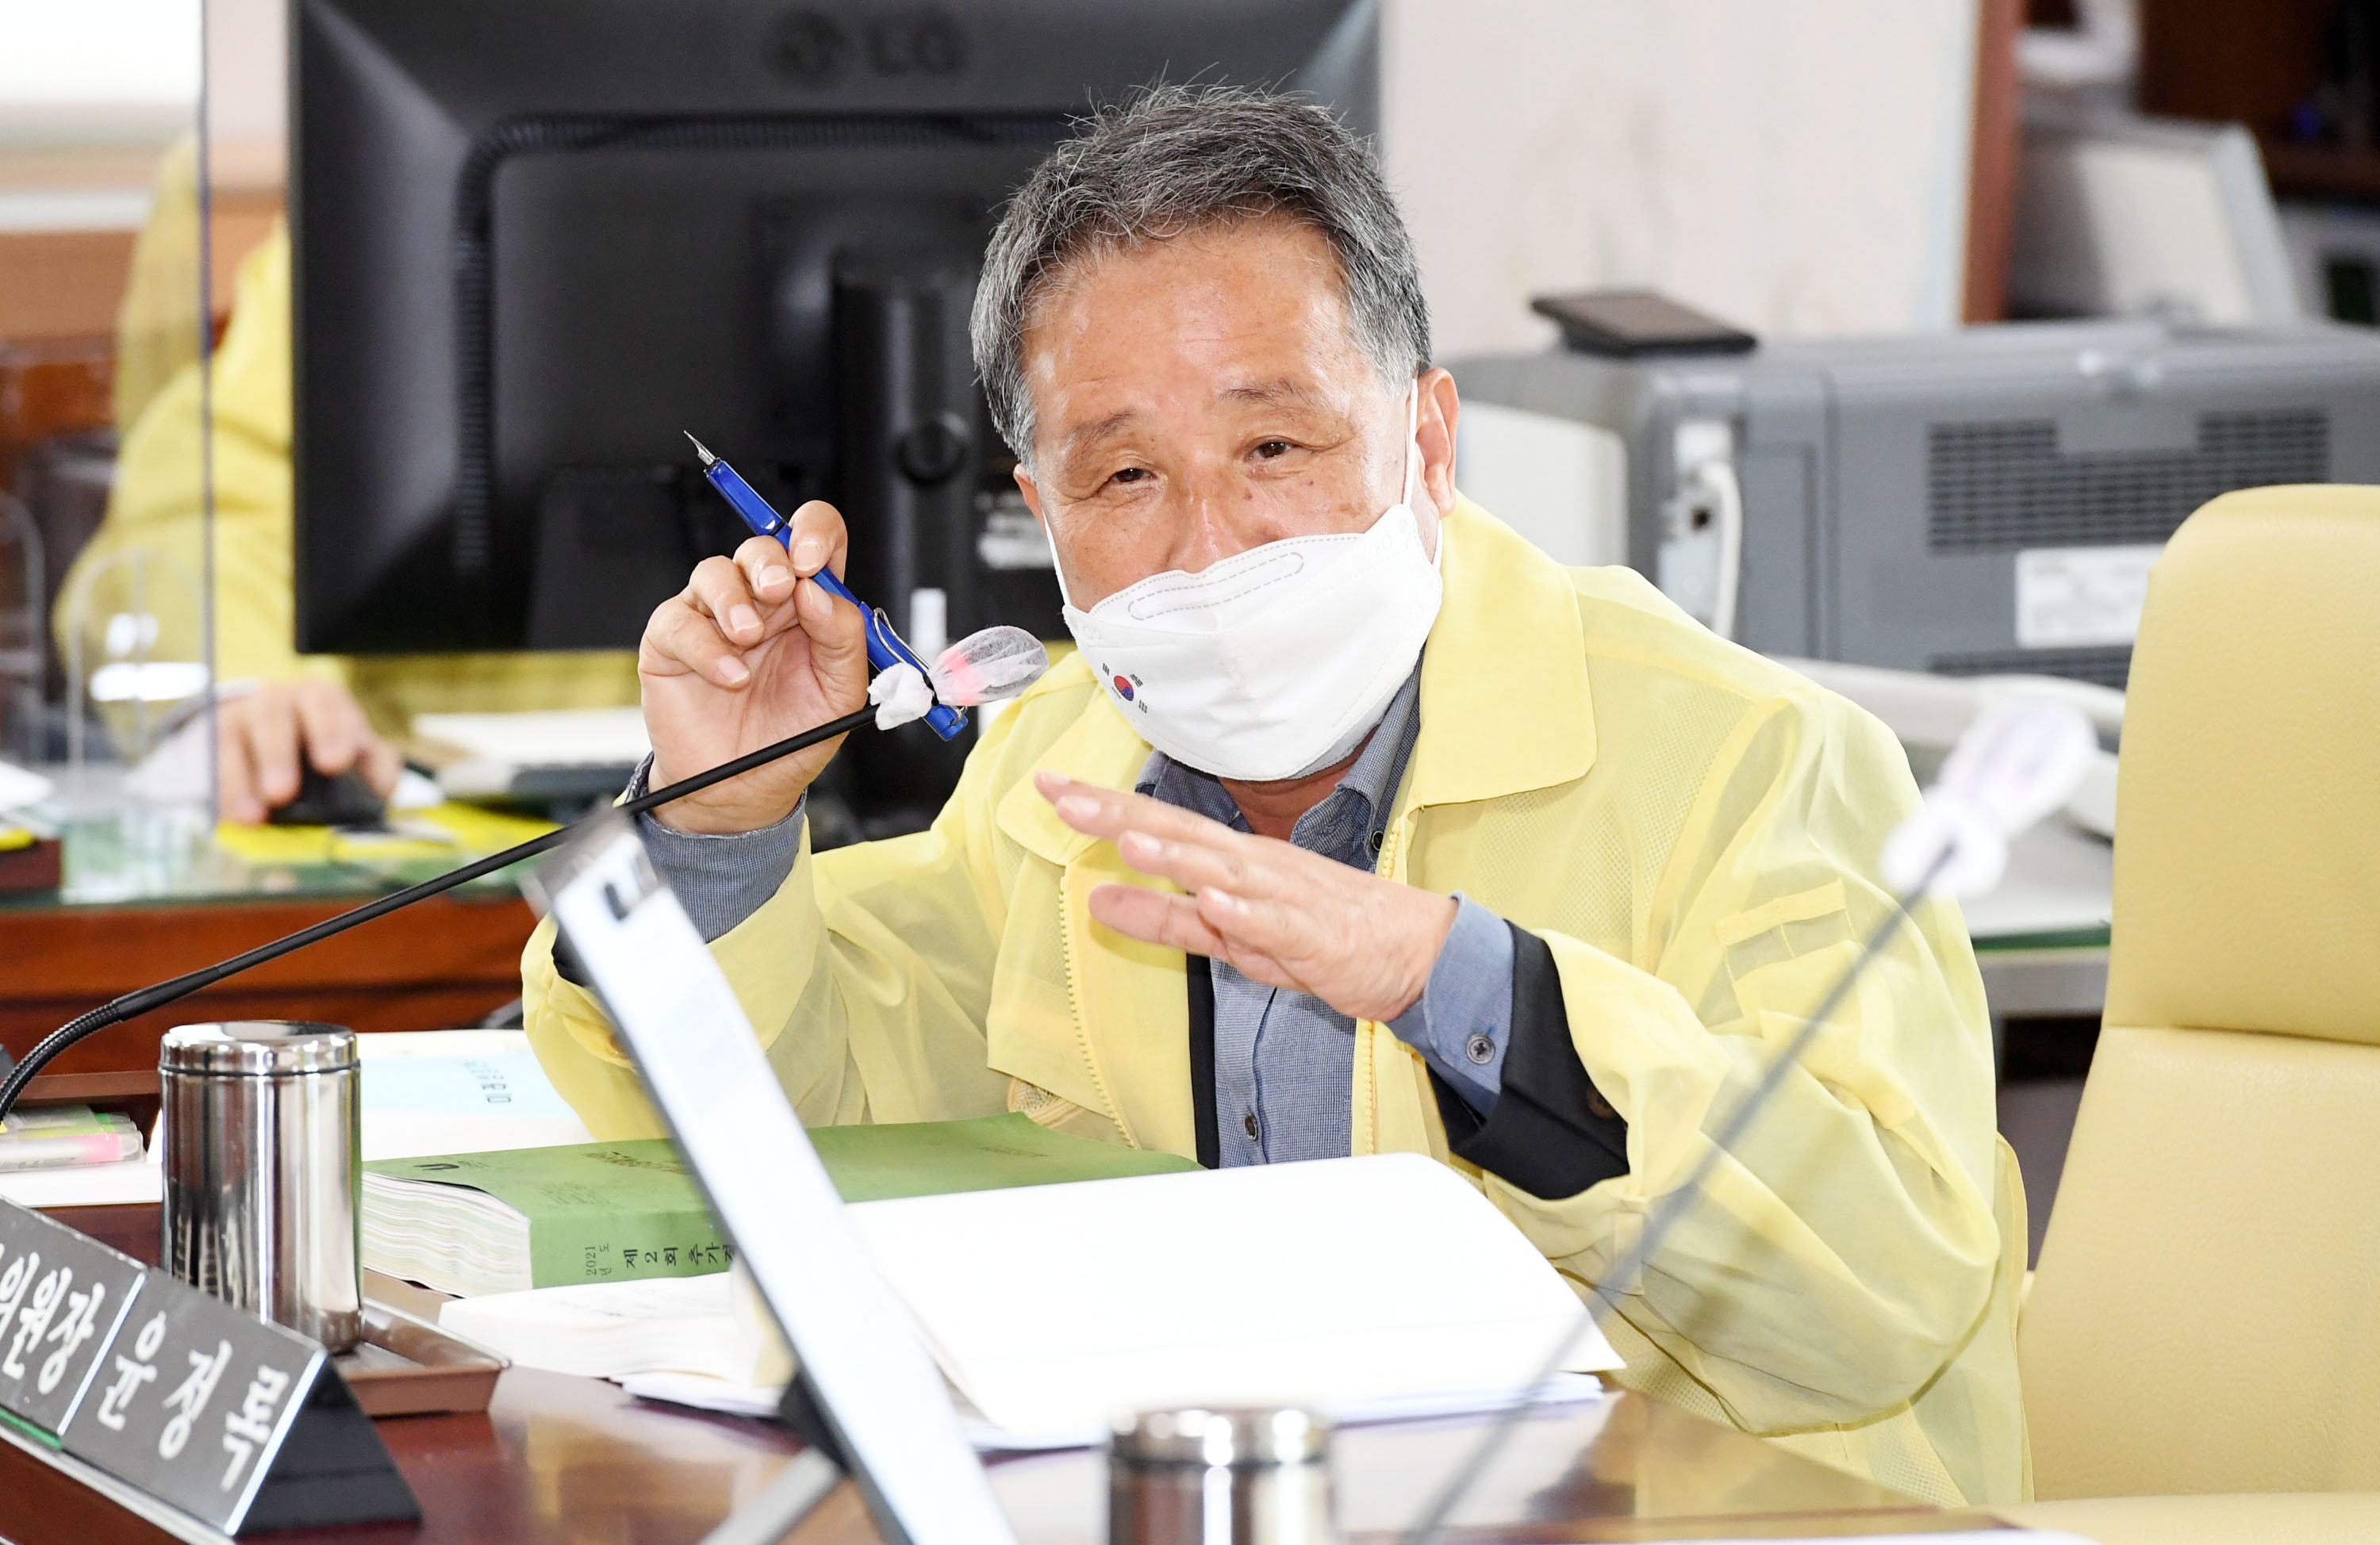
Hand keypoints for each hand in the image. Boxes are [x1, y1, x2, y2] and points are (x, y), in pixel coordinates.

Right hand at [216, 680, 401, 824]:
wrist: (272, 737)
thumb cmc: (324, 745)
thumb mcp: (355, 748)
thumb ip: (376, 764)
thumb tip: (382, 786)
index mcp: (319, 698)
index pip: (325, 704)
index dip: (330, 731)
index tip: (336, 763)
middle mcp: (276, 701)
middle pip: (273, 718)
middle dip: (278, 755)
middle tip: (283, 792)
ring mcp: (240, 719)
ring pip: (233, 738)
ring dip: (241, 779)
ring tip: (255, 816)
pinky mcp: (213, 743)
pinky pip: (211, 765)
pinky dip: (222, 793)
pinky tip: (232, 817)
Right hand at [639, 506, 869, 833]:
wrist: (744, 789)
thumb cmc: (792, 737)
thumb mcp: (839, 694)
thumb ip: (843, 640)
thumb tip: (821, 592)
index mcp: (807, 604)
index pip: (813, 539)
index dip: (814, 533)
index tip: (814, 560)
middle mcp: (760, 602)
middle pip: (761, 548)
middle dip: (770, 562)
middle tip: (779, 591)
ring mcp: (713, 618)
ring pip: (714, 571)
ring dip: (734, 599)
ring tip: (747, 639)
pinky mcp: (672, 642)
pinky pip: (679, 620)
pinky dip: (705, 645)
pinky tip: (728, 676)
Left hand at [1038, 772, 1456, 1023]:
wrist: (1410, 951)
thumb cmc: (1317, 935)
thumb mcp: (1225, 933)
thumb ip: (1163, 918)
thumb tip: (1097, 903)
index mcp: (1229, 861)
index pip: (1156, 825)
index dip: (1102, 807)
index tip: (1048, 786)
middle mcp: (1251, 865)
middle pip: (1180, 834)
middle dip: (1122, 815)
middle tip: (1066, 797)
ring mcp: (1284, 896)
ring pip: (1225, 872)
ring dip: (1178, 856)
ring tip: (1131, 842)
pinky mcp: (1314, 934)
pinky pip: (1277, 923)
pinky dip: (1246, 913)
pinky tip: (1217, 903)